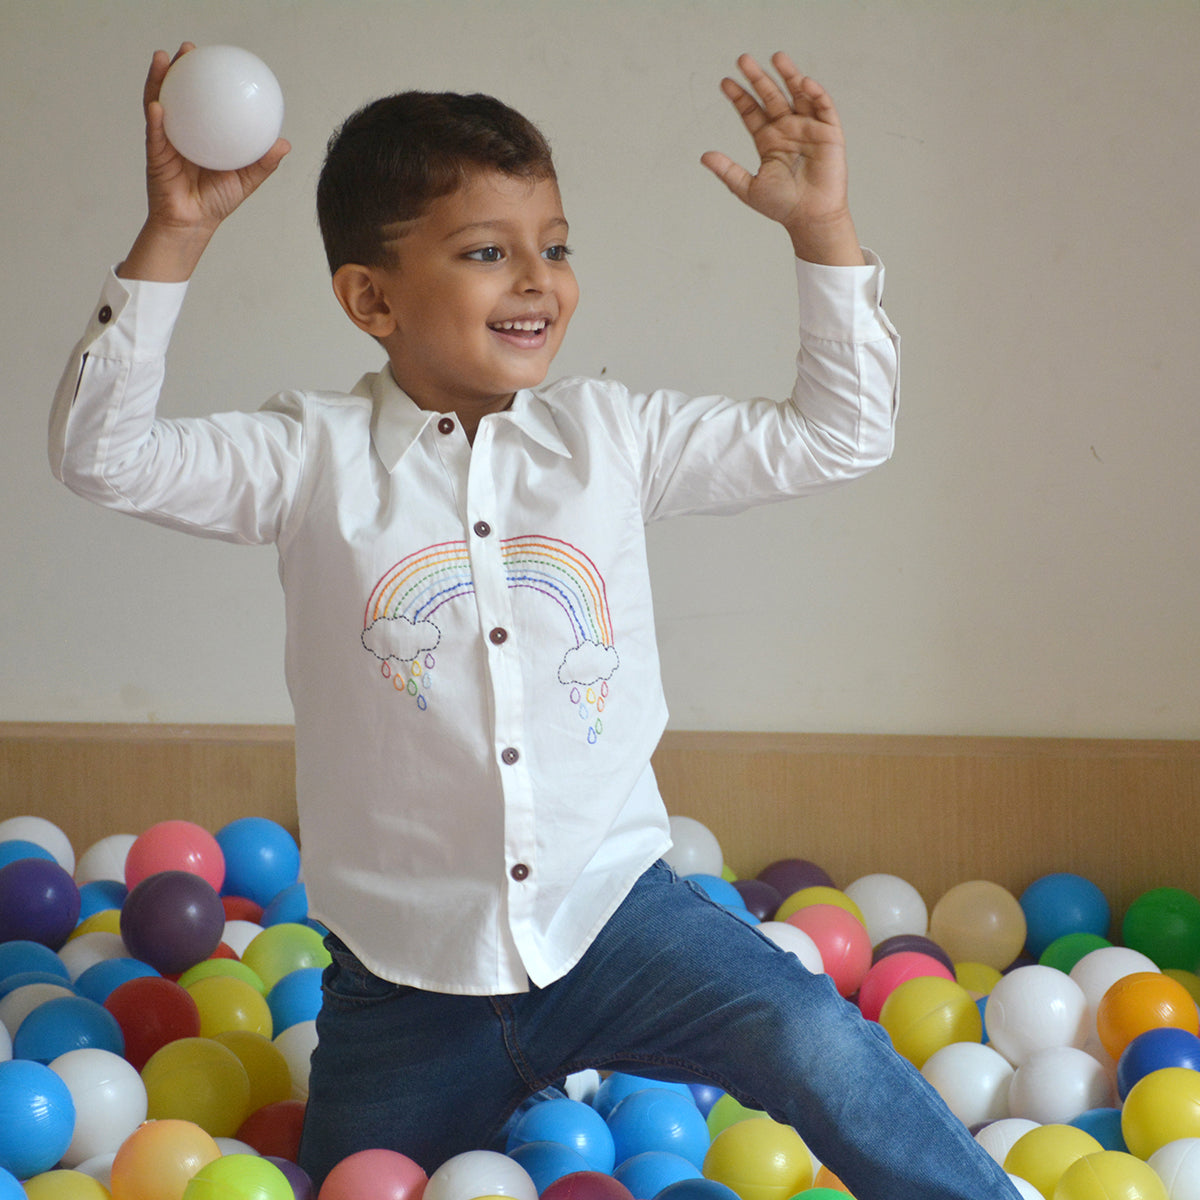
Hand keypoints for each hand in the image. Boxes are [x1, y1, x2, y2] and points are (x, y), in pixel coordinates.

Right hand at [120, 44, 289, 280]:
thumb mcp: (246, 180)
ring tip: (163, 60)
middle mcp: (180, 131)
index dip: (205, 78)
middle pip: (177, 92)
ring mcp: (165, 140)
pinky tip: (157, 104)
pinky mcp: (155, 155)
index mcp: (200, 133)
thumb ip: (263, 162)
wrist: (194, 224)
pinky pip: (155, 134)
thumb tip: (285, 144)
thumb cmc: (216, 202)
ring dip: (158, 80)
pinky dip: (156, 118)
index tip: (214, 57)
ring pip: (158, 102)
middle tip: (187, 49)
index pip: (202, 100)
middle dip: (179, 68)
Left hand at [702, 52, 862, 264]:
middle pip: (771, 97)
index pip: (752, 112)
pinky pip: (822, 107)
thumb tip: (704, 156)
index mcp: (769, 141)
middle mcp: (787, 130)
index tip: (724, 82)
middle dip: (758, 78)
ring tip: (775, 57)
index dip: (739, 97)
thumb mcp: (748, 188)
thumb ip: (727, 171)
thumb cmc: (781, 206)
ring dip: (788, 75)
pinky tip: (803, 82)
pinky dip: (815, 93)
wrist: (810, 218)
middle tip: (743, 59)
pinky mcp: (829, 133)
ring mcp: (808, 129)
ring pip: (797, 95)